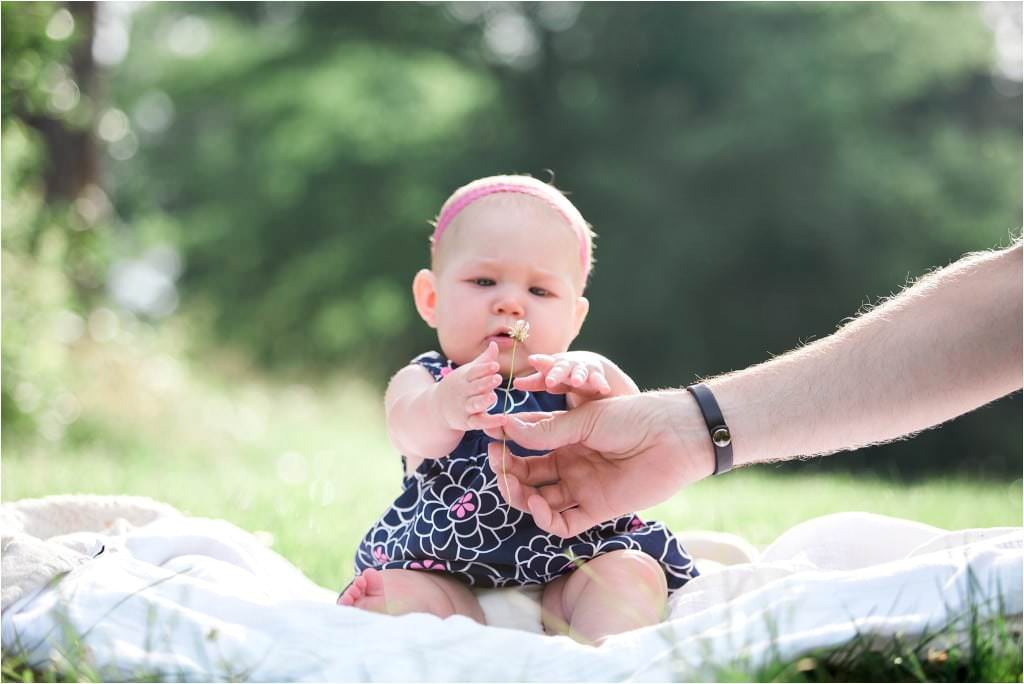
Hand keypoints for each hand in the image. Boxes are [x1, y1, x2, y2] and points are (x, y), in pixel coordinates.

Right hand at [436, 342, 507, 432]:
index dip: (484, 368)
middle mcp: (463, 392)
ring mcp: (464, 407)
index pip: (474, 371)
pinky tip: (503, 419)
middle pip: (474, 386)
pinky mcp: (467, 422)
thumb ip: (484, 360)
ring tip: (493, 397)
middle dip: (485, 382)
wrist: (437, 408)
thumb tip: (494, 343)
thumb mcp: (469, 372)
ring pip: (474, 404)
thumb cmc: (460, 386)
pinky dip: (490, 422)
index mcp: (464, 377)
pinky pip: (479, 422)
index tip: (495, 365)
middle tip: (497, 378)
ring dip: (483, 401)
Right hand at [486, 392, 714, 536]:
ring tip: (513, 486)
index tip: (489, 433)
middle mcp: (571, 465)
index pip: (528, 444)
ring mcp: (582, 488)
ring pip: (540, 501)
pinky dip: (545, 519)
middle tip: (495, 461)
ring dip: (521, 495)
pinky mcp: (597, 510)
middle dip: (508, 471)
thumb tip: (508, 428)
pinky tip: (538, 504)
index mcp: (568, 438)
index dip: (507, 442)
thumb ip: (548, 430)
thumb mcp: (586, 419)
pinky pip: (563, 523)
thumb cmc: (633, 417)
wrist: (673, 436)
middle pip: (529, 476)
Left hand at [513, 352, 612, 400]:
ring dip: (578, 376)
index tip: (532, 360)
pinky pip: (600, 381)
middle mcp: (569, 366)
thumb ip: (535, 381)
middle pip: (561, 368)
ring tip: (576, 381)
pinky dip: (601, 384)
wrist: (593, 369)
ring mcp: (584, 370)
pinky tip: (604, 389)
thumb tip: (515, 383)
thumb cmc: (566, 374)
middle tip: (550, 380)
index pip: (546, 364)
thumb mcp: (551, 378)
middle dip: (556, 373)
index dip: (540, 362)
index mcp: (555, 366)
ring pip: (580, 372)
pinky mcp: (598, 378)